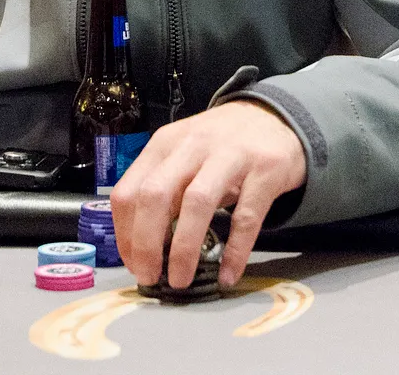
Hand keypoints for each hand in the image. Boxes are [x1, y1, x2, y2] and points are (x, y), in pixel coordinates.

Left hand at [111, 101, 306, 291]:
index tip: (133, 264)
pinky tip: (227, 275)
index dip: (125, 234)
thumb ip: (163, 187)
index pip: (129, 191)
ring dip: (184, 249)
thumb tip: (143, 244)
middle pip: (156, 196)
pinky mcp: (265, 171)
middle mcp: (193, 146)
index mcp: (164, 144)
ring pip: (197, 203)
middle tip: (150, 276)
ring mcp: (230, 156)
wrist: (273, 118)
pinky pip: (246, 217)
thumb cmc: (219, 144)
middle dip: (146, 243)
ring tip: (180, 279)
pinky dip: (234, 252)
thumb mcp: (183, 154)